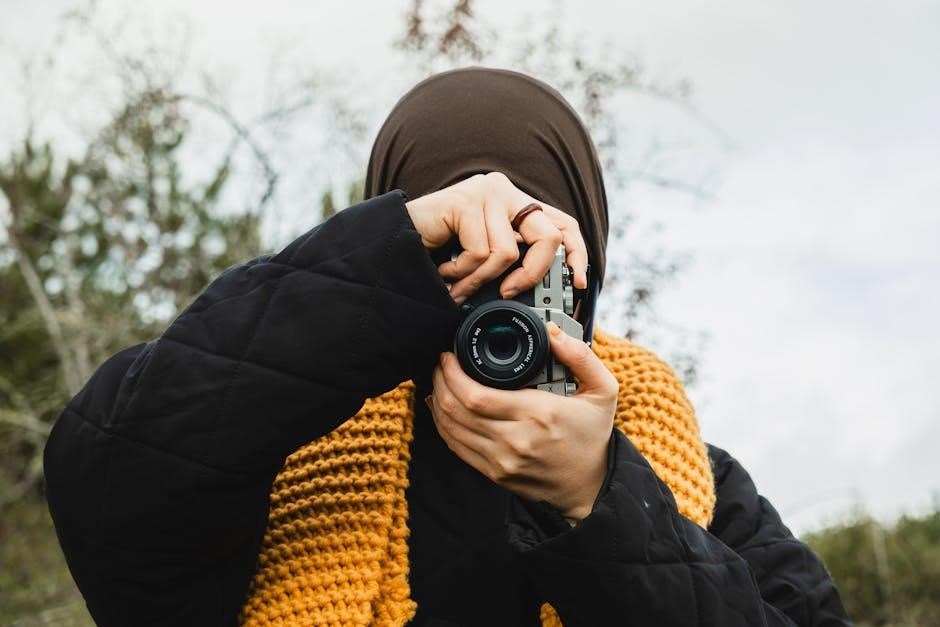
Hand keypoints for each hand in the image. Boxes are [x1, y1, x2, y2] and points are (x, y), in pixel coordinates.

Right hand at [404, 172, 587, 303]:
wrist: (392, 244)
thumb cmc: (437, 254)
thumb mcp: (484, 257)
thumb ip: (512, 261)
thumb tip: (545, 291)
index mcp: (515, 204)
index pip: (562, 224)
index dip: (577, 253)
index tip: (577, 283)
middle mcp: (505, 191)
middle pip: (547, 236)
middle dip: (531, 274)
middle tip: (507, 293)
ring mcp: (486, 192)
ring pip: (507, 253)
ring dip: (479, 280)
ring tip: (457, 285)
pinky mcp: (465, 201)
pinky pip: (480, 252)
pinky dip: (462, 274)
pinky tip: (444, 272)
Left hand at [427, 321, 617, 522]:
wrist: (590, 486)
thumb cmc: (592, 437)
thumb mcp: (603, 391)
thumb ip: (581, 356)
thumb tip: (553, 332)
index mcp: (538, 414)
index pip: (476, 395)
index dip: (452, 373)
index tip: (449, 356)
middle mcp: (515, 439)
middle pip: (456, 410)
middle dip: (440, 382)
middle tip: (441, 365)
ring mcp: (501, 460)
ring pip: (450, 429)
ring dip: (437, 402)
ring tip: (439, 383)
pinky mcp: (494, 473)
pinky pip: (457, 447)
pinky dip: (443, 426)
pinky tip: (442, 409)